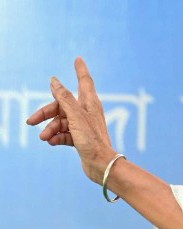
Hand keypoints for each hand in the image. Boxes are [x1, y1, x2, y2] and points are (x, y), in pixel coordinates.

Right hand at [26, 57, 116, 183]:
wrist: (101, 165)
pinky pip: (64, 134)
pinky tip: (52, 142)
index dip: (80, 70)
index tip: (78, 59)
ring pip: (61, 121)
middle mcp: (87, 112)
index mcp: (90, 103)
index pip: (84, 81)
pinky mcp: (80, 139)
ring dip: (50, 129)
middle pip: (62, 106)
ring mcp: (83, 126)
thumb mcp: (75, 116)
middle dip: (45, 113)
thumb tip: (54, 81)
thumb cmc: (92, 140)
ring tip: (44, 138)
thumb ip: (64, 98)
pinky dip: (57, 137)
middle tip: (30, 121)